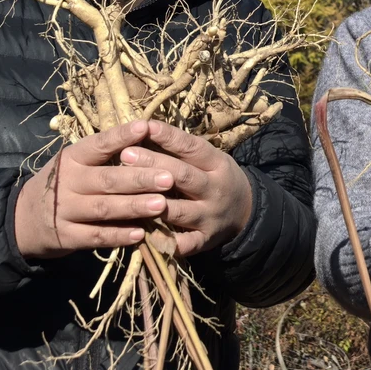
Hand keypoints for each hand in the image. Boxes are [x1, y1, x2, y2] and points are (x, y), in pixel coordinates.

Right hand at [15, 120, 169, 258]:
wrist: (23, 218)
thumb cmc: (64, 182)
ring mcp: (64, 211)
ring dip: (134, 207)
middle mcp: (67, 182)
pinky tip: (141, 233)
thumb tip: (146, 134)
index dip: (121, 136)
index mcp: (72, 158)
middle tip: (168, 178)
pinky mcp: (65, 237)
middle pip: (107, 179)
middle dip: (140, 178)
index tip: (145, 127)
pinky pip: (95, 236)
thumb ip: (105, 153)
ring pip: (103, 209)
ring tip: (161, 204)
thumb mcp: (77, 162)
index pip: (98, 144)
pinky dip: (118, 235)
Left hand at [118, 120, 252, 256]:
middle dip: (153, 164)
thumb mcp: (211, 159)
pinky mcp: (204, 240)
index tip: (146, 126)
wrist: (245, 211)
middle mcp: (214, 189)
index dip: (170, 137)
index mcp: (217, 164)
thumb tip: (148, 131)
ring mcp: (209, 216)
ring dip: (151, 203)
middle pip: (182, 176)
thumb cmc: (216, 177)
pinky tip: (141, 235)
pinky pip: (181, 243)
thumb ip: (184, 151)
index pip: (192, 147)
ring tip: (126, 194)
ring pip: (177, 210)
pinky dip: (162, 240)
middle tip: (125, 154)